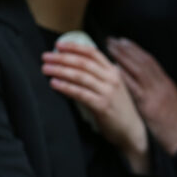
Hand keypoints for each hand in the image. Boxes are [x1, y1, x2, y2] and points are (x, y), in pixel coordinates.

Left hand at [42, 42, 149, 173]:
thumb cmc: (118, 109)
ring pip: (80, 76)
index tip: (58, 45)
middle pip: (83, 63)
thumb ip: (99, 76)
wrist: (131, 130)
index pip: (92, 53)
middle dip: (62, 58)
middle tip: (46, 57)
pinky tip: (55, 84)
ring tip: (46, 69)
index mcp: (113, 72)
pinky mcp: (102, 106)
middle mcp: (111, 79)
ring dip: (60, 71)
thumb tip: (74, 66)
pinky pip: (80, 93)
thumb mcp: (112, 87)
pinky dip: (66, 87)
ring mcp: (107, 92)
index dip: (74, 47)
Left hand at [107, 38, 176, 155]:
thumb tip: (158, 85)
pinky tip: (114, 68)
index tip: (126, 42)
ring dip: (123, 57)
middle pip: (143, 61)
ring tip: (110, 47)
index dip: (137, 50)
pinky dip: (124, 76)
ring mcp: (155, 94)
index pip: (151, 62)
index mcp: (168, 84)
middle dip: (127, 48)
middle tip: (114, 39)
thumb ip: (166, 92)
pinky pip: (134, 88)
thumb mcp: (176, 103)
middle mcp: (161, 85)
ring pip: (138, 69)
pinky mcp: (148, 106)